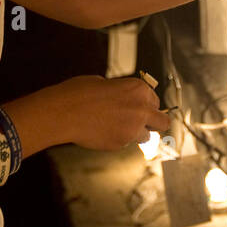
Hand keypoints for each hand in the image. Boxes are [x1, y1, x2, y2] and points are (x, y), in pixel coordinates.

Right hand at [48, 75, 171, 151]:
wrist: (64, 112)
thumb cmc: (79, 94)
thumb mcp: (105, 83)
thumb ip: (122, 93)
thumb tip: (125, 100)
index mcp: (138, 89)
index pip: (155, 101)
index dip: (147, 105)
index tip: (142, 109)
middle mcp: (141, 109)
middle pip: (163, 122)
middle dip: (154, 123)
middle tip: (143, 124)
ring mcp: (133, 128)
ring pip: (146, 136)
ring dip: (136, 134)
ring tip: (117, 128)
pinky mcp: (122, 143)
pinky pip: (127, 143)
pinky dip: (119, 139)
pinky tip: (104, 132)